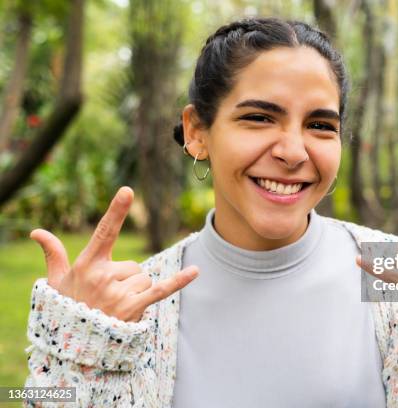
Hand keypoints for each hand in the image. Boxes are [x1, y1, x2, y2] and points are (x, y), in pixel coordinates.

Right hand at [30, 186, 198, 321]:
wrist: (74, 346)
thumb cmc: (66, 308)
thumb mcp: (57, 281)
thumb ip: (53, 254)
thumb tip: (36, 232)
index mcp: (87, 265)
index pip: (104, 232)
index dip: (116, 211)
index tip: (127, 191)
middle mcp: (103, 276)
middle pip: (133, 265)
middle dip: (126, 280)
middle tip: (107, 298)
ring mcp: (118, 292)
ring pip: (144, 279)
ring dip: (136, 292)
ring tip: (116, 308)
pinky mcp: (133, 308)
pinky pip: (161, 290)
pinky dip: (178, 281)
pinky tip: (195, 271)